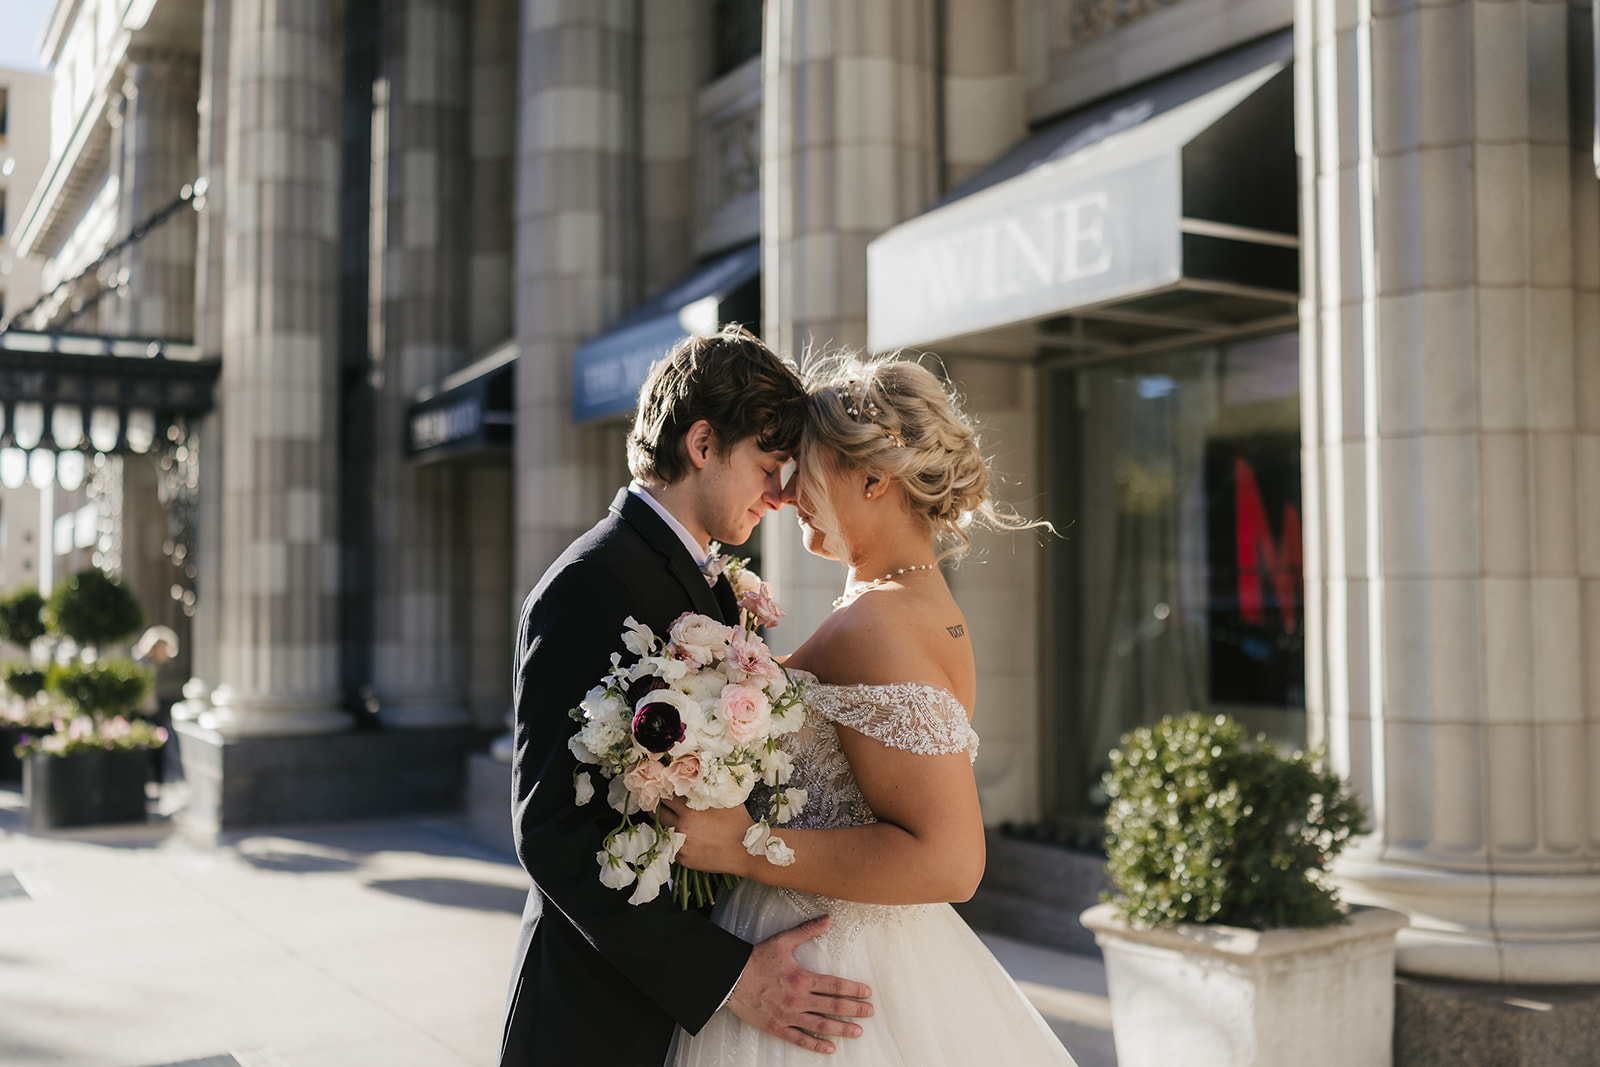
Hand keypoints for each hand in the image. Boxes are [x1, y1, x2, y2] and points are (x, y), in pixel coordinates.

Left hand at [658, 798, 753, 873]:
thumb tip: (700, 776)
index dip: (663, 791)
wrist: (745, 851)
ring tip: (667, 818)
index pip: (665, 797)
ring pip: (661, 832)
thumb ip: (709, 789)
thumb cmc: (738, 824)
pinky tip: (679, 834)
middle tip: (658, 802)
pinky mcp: (684, 859)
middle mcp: (682, 829)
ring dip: (662, 824)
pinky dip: (673, 840)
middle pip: (658, 814)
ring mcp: (682, 846)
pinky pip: (671, 847)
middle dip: (657, 807)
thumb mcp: (725, 800)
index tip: (662, 789)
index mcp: (690, 812)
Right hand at [729, 915, 872, 1053]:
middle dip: (855, 1010)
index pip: (835, 986)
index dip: (854, 990)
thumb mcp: (783, 941)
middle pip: (833, 1007)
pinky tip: (830, 1048)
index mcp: (802, 978)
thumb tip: (828, 918)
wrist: (730, 978)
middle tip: (870, 1012)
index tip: (867, 993)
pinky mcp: (777, 1027)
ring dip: (842, 1029)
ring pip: (821, 1026)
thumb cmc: (756, 959)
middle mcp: (798, 1000)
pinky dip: (816, 1045)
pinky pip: (800, 1040)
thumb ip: (807, 930)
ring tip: (858, 1031)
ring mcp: (788, 1016)